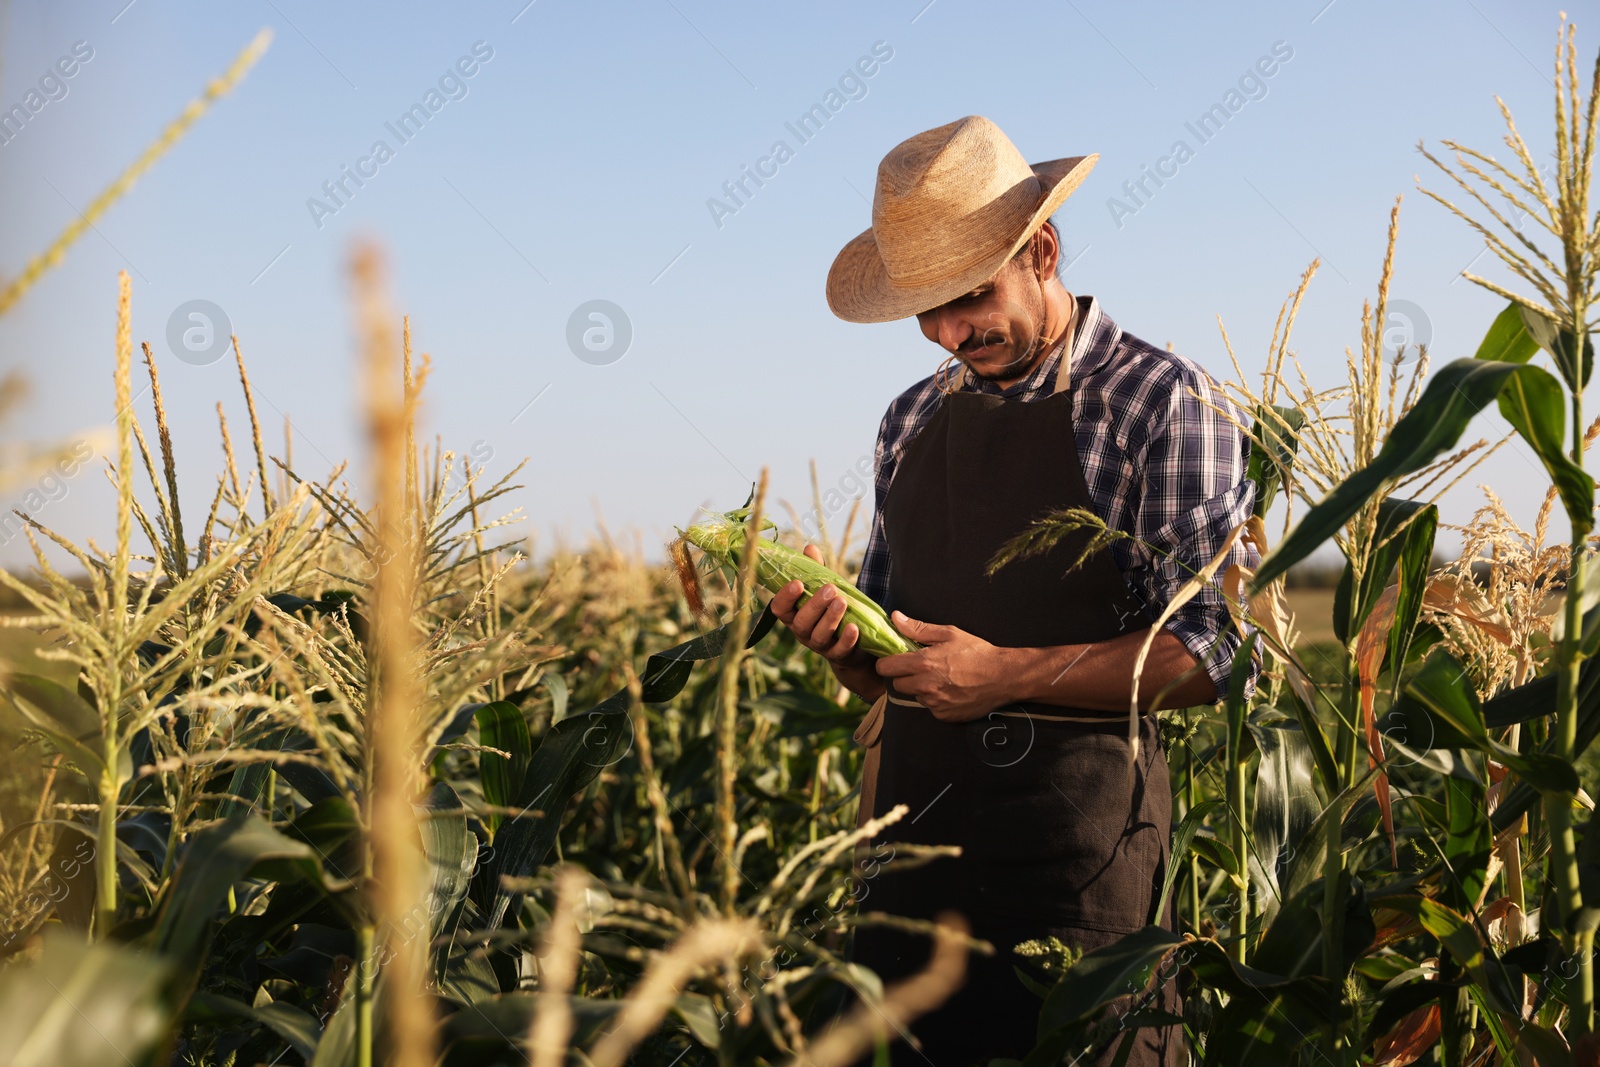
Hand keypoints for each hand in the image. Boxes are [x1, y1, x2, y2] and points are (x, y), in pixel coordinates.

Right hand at [770, 545, 872, 670]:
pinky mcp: (838, 655)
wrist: (852, 642)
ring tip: (842, 601)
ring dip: (830, 618)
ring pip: (819, 636)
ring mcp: (819, 646)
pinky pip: (840, 650)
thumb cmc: (831, 609)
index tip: (797, 583)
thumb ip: (816, 570)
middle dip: (815, 605)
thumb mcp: (823, 588)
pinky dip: (846, 639)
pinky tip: (854, 627)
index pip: (779, 609)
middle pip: (801, 622)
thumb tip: (809, 548)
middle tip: (830, 588)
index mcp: (794, 615)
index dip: (785, 597)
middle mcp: (802, 632)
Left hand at [874, 612, 1016, 721]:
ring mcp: (935, 703)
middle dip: (904, 676)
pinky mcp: (943, 715)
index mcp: (923, 663)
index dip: (888, 663)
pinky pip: (929, 707)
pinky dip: (935, 700)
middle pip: (897, 684)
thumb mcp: (949, 634)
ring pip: (914, 696)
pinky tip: (950, 690)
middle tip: (921, 668)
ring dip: (921, 688)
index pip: (886, 668)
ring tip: (941, 678)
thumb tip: (895, 618)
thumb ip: (918, 628)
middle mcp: (926, 686)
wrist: (1003, 677)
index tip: (895, 660)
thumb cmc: (977, 652)